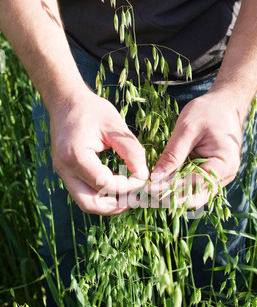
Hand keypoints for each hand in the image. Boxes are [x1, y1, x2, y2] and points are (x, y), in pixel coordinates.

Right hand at [49, 87, 148, 214]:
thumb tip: (144, 175)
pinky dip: (103, 196)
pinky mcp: (67, 174)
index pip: (105, 183)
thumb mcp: (115, 125)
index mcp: (75, 156)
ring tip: (131, 196)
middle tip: (138, 199)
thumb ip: (131, 150)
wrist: (66, 101)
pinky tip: (120, 189)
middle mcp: (64, 169)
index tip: (143, 177)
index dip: (128, 185)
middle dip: (117, 205)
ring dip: (109, 204)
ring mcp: (63, 174)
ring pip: (86, 203)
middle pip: (90, 204)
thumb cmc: (91, 109)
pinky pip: (85, 193)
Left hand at [148, 89, 243, 209]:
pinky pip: (194, 188)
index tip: (147, 189)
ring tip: (148, 195)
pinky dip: (177, 189)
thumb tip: (156, 177)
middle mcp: (225, 176)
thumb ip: (173, 154)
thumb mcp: (187, 128)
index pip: (193, 185)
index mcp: (223, 164)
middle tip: (144, 197)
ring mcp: (220, 178)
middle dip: (169, 199)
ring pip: (193, 197)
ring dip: (171, 197)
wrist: (226, 104)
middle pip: (195, 198)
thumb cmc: (208, 111)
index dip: (169, 189)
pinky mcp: (212, 176)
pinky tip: (159, 187)